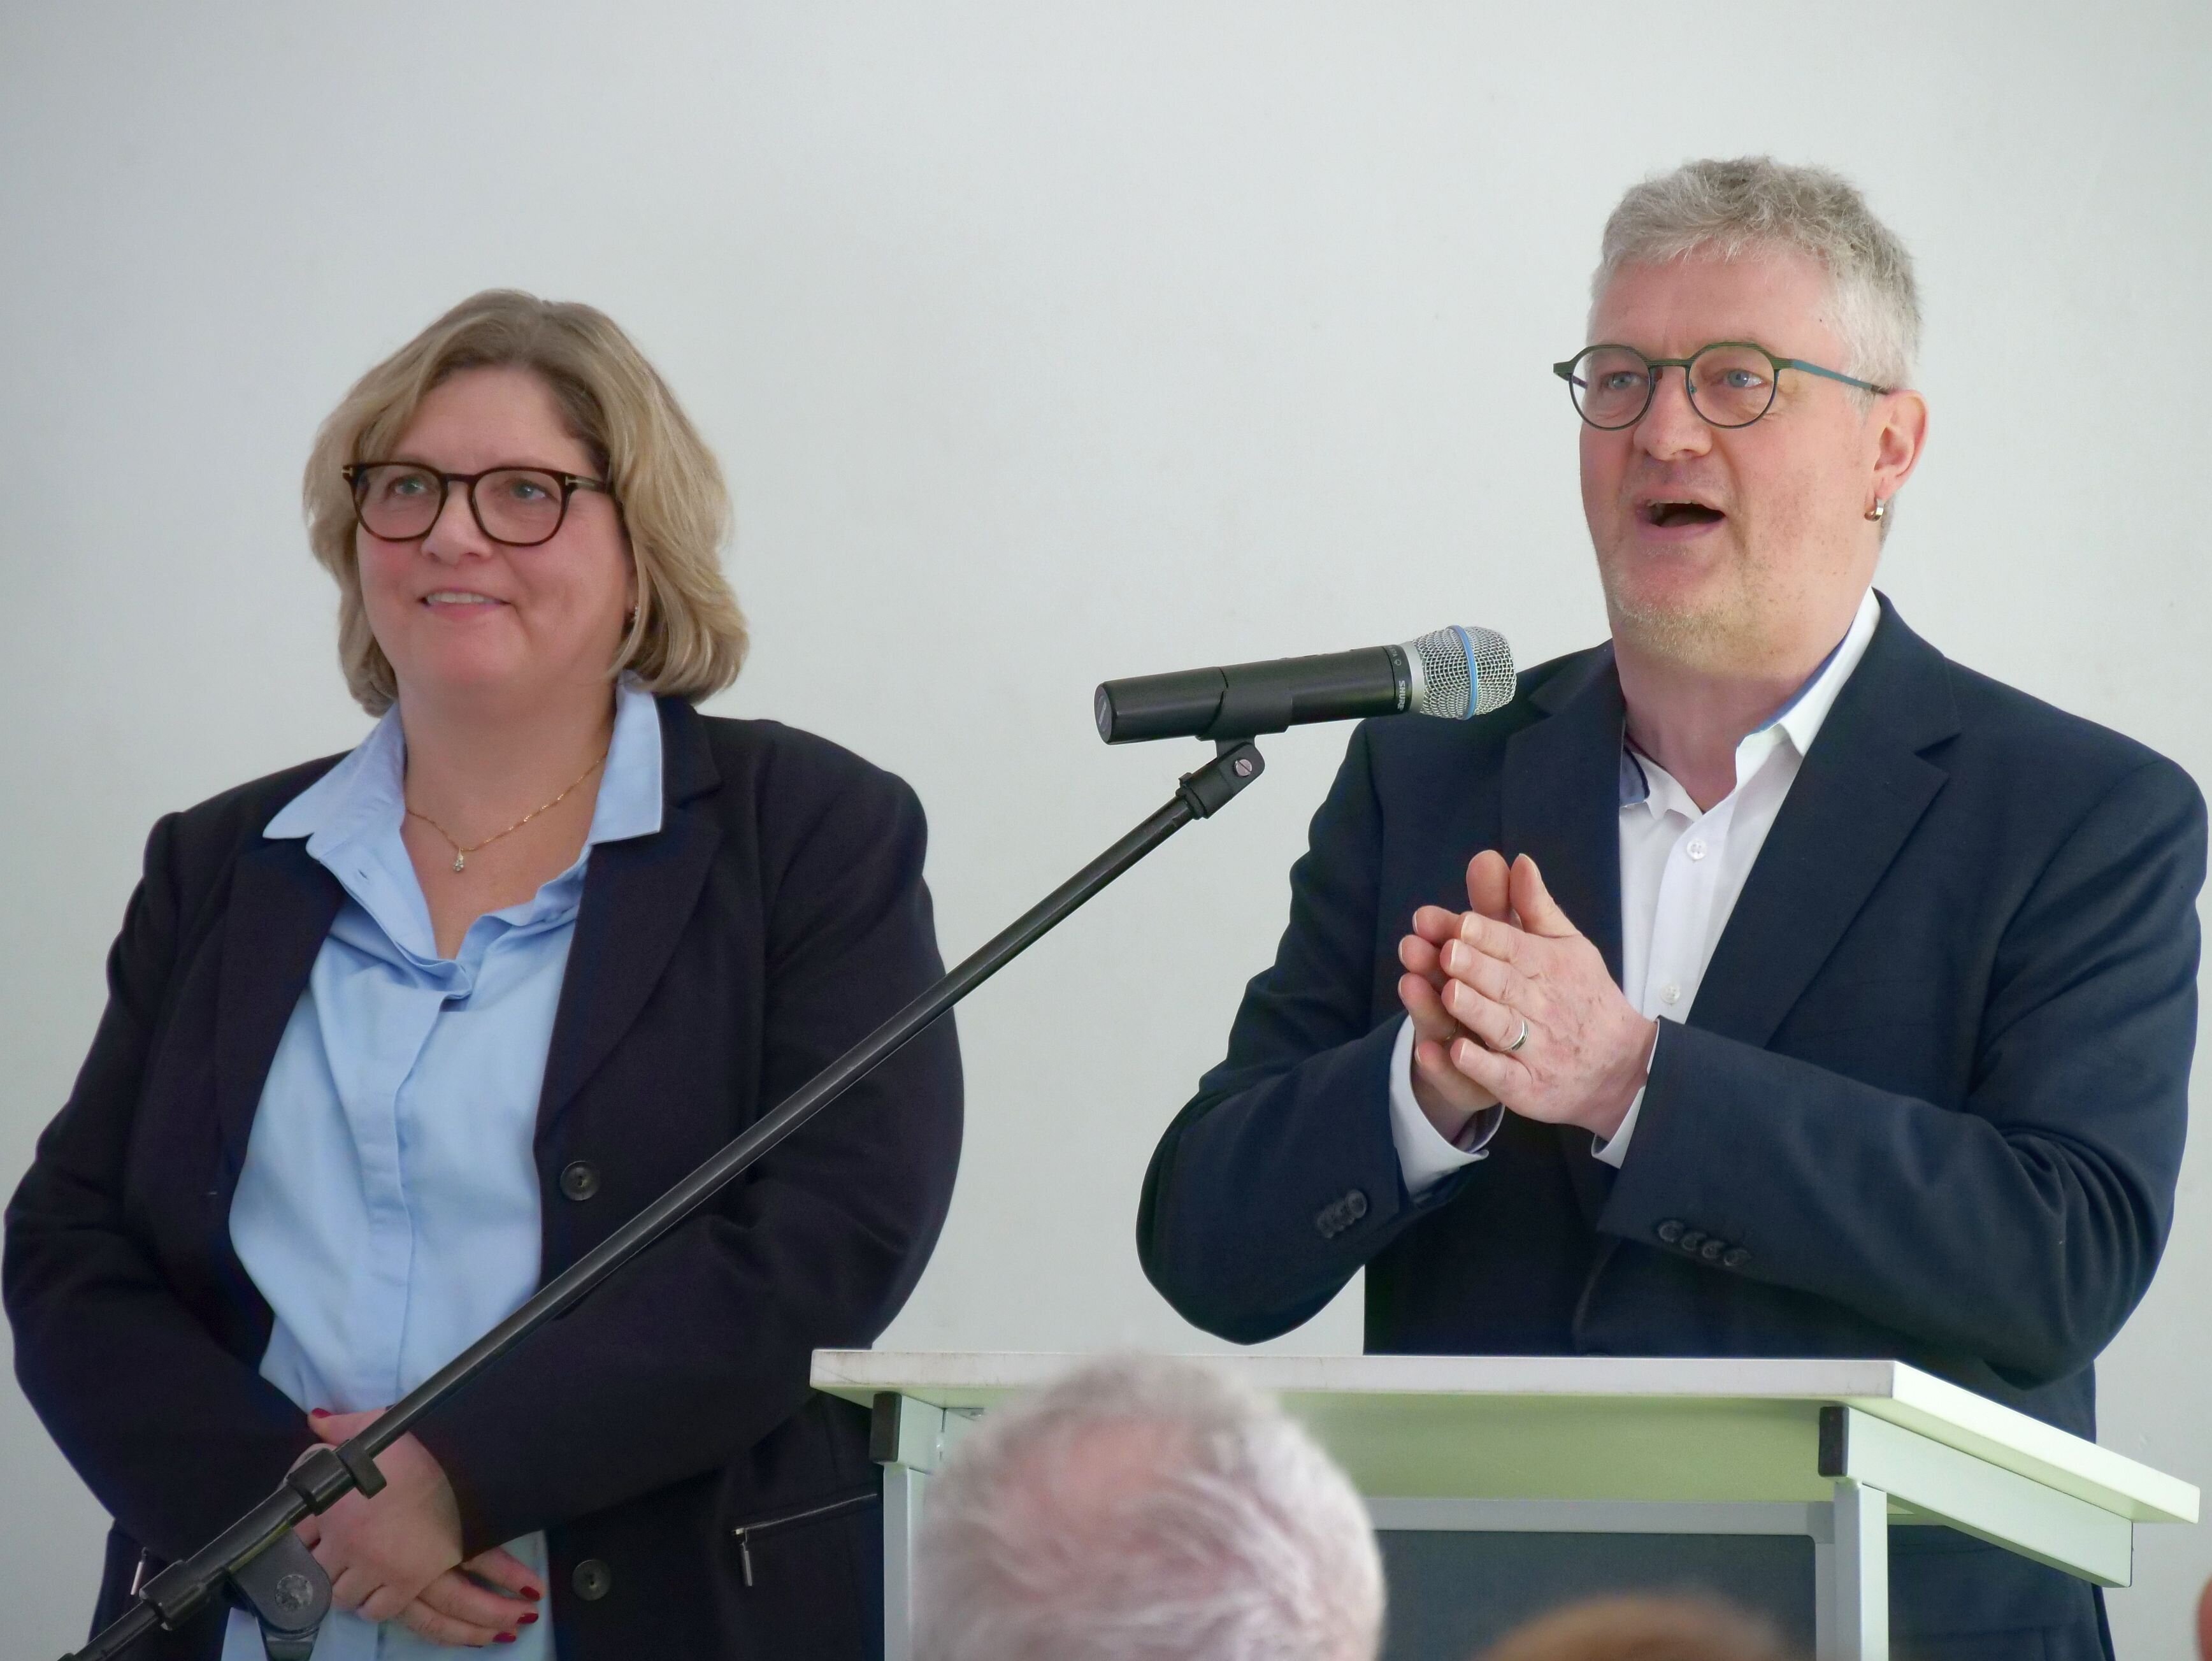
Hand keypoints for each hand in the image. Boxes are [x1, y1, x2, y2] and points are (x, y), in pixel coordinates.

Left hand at [301, 1408, 530, 1641]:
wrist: (469, 1469)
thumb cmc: (422, 1447)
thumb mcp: (377, 1430)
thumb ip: (342, 1427)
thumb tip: (315, 1419)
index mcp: (333, 1505)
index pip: (297, 1533)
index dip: (306, 1531)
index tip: (319, 1529)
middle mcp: (346, 1543)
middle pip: (317, 1571)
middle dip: (327, 1562)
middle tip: (344, 1551)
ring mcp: (375, 1567)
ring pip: (342, 1596)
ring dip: (348, 1585)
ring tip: (361, 1571)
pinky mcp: (405, 1583)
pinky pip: (375, 1611)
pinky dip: (373, 1603)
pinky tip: (379, 1587)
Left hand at [1432, 853, 1655, 1139]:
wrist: (1623, 1068)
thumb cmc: (1584, 997)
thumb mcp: (1567, 946)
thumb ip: (1535, 907)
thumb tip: (1518, 860)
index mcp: (1550, 966)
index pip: (1514, 947)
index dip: (1486, 936)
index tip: (1459, 924)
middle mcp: (1542, 1006)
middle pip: (1504, 984)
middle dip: (1475, 967)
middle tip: (1445, 952)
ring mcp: (1535, 1048)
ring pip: (1501, 1026)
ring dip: (1475, 1010)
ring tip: (1448, 993)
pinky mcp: (1527, 1086)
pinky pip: (1502, 1075)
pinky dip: (1480, 1065)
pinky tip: (1456, 1052)